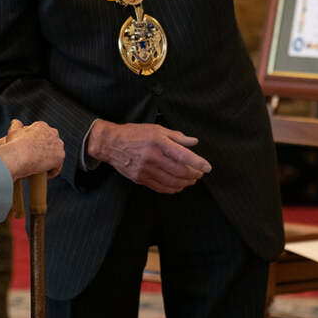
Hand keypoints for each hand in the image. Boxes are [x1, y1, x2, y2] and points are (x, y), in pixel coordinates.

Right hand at [0, 119, 64, 179]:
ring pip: (55, 155)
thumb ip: (16, 125)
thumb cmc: (15, 145)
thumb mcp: (14, 131)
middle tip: (35, 160)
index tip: (31, 151)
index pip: (44, 134)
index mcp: (42, 126)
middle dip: (45, 151)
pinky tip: (43, 175)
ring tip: (39, 168)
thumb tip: (15, 122)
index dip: (37, 144)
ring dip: (49, 161)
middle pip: (52, 144)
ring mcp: (58, 145)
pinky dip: (51, 172)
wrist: (19, 156)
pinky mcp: (60, 157)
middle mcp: (53, 133)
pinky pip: (57, 167)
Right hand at [87, 120, 211, 193]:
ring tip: (191, 180)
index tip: (208, 168)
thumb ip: (176, 136)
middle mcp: (153, 157)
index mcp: (158, 142)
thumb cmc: (135, 133)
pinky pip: (160, 187)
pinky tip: (178, 186)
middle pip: (179, 171)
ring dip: (185, 183)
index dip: (197, 162)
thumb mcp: (156, 129)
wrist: (110, 144)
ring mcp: (146, 170)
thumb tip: (194, 142)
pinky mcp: (140, 179)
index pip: (183, 155)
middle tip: (199, 173)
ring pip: (171, 182)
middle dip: (193, 174)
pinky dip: (172, 189)